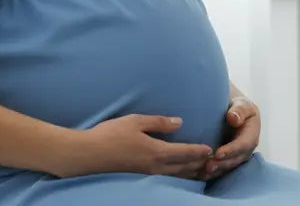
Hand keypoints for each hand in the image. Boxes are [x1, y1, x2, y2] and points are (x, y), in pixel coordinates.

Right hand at [55, 114, 213, 177]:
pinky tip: (177, 174)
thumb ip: (159, 122)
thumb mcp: (135, 121)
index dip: (200, 151)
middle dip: (199, 165)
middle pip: (184, 168)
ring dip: (190, 173)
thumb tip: (180, 122)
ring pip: (175, 176)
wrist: (86, 155)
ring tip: (200, 171)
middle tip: (212, 162)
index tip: (211, 149)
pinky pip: (164, 178)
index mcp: (157, 152)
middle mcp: (155, 167)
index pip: (185, 152)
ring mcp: (147, 174)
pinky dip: (176, 176)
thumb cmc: (110, 135)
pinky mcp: (139, 177)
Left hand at [197, 95, 259, 180]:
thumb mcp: (241, 104)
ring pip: (228, 167)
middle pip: (235, 159)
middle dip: (222, 164)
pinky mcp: (228, 161)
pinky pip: (221, 170)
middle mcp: (246, 149)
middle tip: (207, 166)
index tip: (218, 153)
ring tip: (202, 173)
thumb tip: (234, 118)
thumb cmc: (236, 106)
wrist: (232, 112)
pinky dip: (211, 174)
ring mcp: (237, 156)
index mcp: (252, 134)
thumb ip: (240, 110)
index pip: (243, 144)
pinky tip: (199, 175)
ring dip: (216, 171)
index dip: (231, 150)